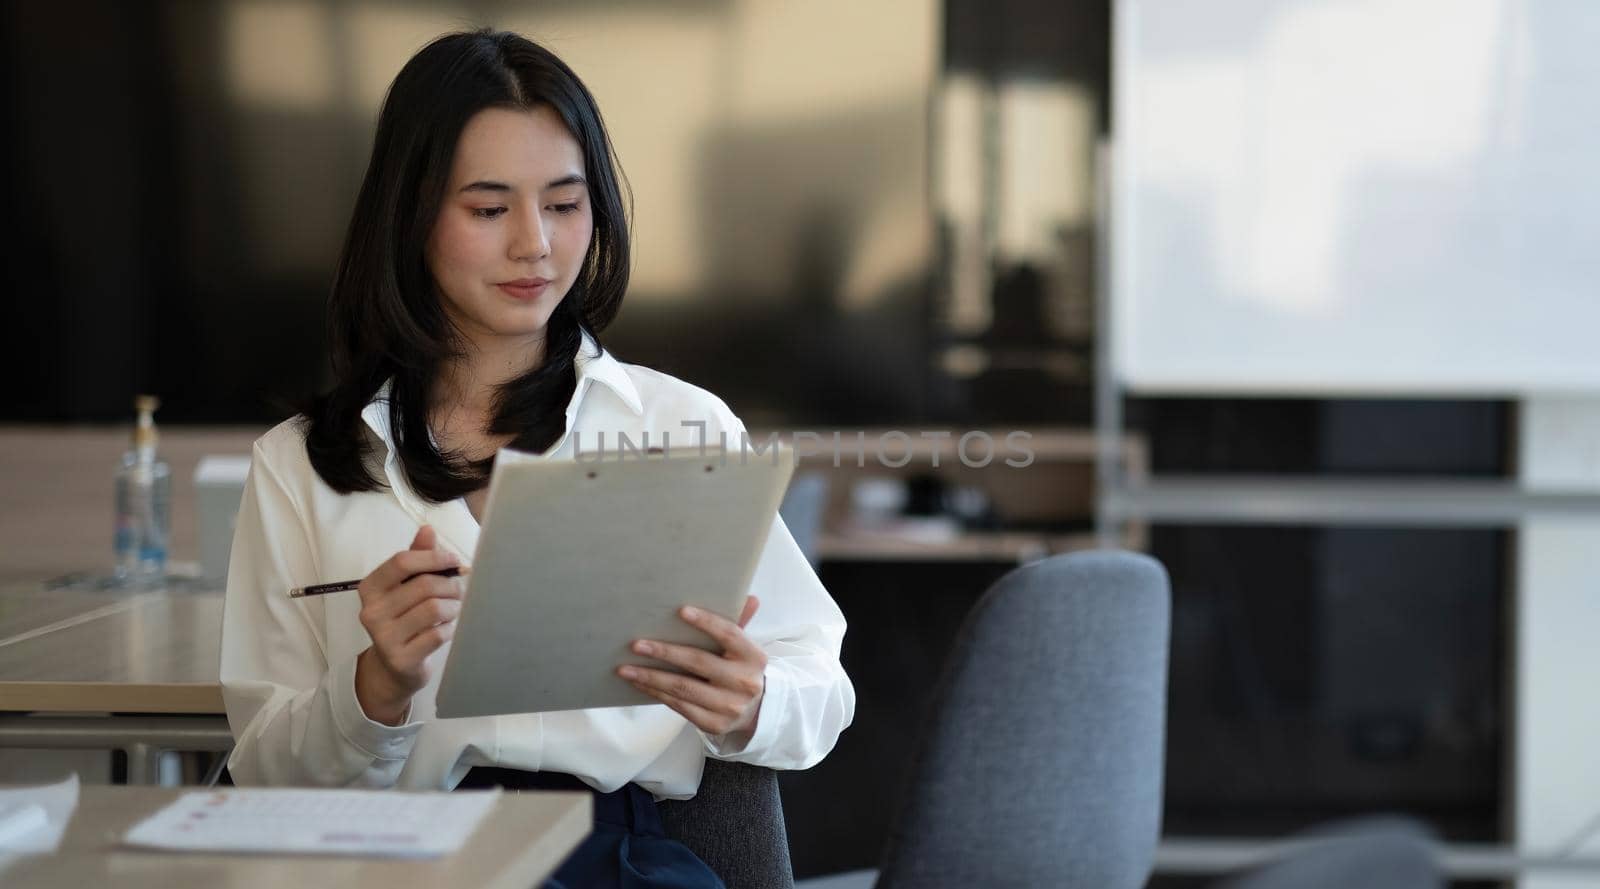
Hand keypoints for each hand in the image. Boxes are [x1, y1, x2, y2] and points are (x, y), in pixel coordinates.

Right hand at [354, 525, 464, 724]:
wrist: (393, 668)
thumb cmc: (403, 619)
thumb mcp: (404, 587)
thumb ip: (416, 558)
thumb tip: (428, 530)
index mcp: (370, 588)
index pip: (402, 561)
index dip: (433, 557)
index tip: (454, 560)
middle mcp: (371, 612)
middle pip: (424, 585)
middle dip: (450, 585)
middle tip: (459, 590)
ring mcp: (384, 637)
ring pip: (434, 608)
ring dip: (453, 606)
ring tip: (454, 609)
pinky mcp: (401, 658)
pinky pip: (439, 634)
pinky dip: (450, 628)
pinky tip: (447, 628)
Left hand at [619, 596, 766, 736]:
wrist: (755, 711)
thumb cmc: (741, 670)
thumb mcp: (743, 648)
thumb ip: (740, 623)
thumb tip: (749, 597)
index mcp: (754, 657)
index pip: (729, 634)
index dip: (706, 622)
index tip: (681, 611)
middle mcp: (744, 682)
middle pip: (699, 662)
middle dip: (665, 652)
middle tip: (636, 645)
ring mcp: (729, 706)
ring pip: (683, 688)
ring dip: (651, 677)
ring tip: (626, 669)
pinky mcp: (714, 724)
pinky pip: (679, 705)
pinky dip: (657, 693)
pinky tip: (640, 684)